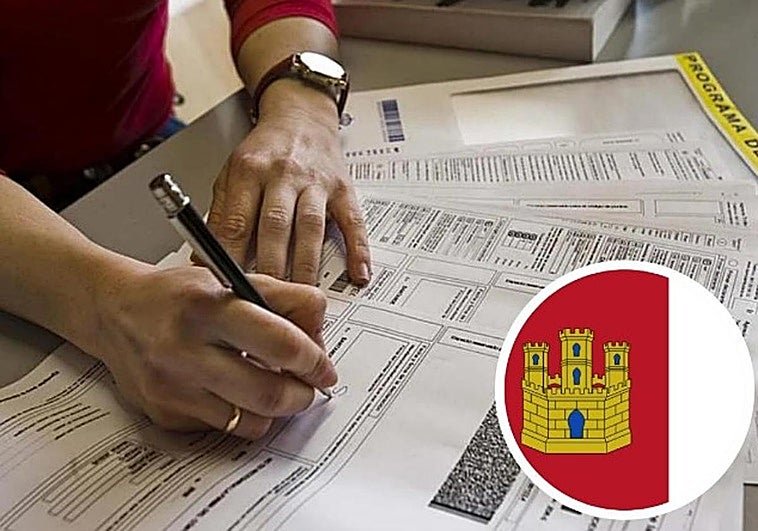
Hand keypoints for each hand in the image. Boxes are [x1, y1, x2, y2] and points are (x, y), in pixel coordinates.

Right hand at [94, 264, 335, 438]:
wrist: (115, 311)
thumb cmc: (180, 294)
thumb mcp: (233, 278)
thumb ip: (286, 300)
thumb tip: (319, 339)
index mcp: (208, 305)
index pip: (281, 343)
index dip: (314, 361)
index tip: (323, 368)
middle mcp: (184, 348)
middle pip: (269, 394)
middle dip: (301, 396)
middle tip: (308, 388)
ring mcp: (171, 387)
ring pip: (249, 421)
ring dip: (275, 410)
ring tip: (274, 389)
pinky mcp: (164, 414)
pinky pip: (222, 428)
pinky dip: (241, 415)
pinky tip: (235, 391)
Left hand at [205, 80, 370, 285]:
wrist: (302, 115)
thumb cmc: (265, 151)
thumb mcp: (232, 173)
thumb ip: (222, 215)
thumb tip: (204, 260)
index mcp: (250, 170)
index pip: (238, 221)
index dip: (231, 258)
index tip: (227, 288)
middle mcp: (283, 174)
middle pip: (275, 226)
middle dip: (270, 268)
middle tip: (266, 303)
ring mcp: (316, 182)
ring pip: (311, 228)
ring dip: (306, 266)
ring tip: (301, 297)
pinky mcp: (343, 189)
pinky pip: (352, 222)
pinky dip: (358, 250)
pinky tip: (359, 275)